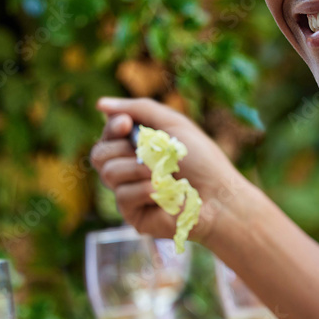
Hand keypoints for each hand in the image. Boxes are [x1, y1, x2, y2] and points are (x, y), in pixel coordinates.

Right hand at [91, 97, 249, 243]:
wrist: (219, 196)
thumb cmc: (202, 161)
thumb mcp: (173, 124)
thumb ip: (139, 109)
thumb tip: (100, 104)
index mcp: (137, 148)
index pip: (108, 136)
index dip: (112, 128)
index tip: (126, 124)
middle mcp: (129, 170)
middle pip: (99, 155)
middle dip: (123, 149)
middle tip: (150, 154)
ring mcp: (129, 193)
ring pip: (108, 173)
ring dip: (138, 169)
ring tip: (163, 174)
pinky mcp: (133, 214)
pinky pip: (122, 196)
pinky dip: (145, 190)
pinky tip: (163, 193)